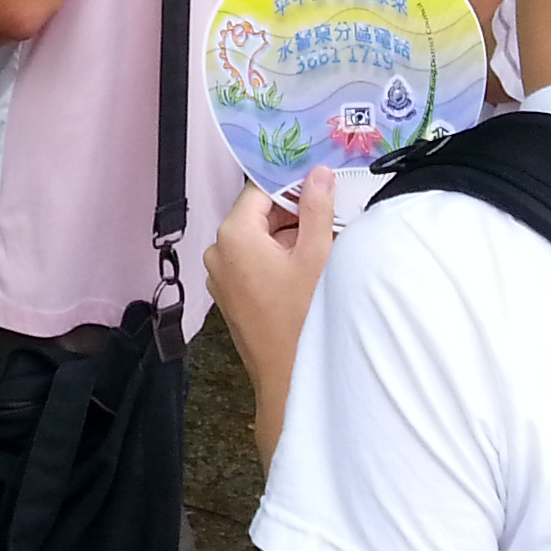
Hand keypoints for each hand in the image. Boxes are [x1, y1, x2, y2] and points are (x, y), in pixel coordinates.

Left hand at [207, 168, 336, 454]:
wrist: (289, 377)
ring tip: (325, 248)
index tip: (321, 187)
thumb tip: (318, 172)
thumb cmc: (304, 314)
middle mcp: (218, 251)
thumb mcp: (317, 254)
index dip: (291, 186)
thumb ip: (317, 208)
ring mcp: (221, 276)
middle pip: (259, 216)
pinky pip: (253, 264)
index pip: (259, 191)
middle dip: (294, 215)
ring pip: (258, 241)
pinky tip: (307, 271)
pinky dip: (278, 260)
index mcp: (233, 234)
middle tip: (332, 221)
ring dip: (289, 239)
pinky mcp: (230, 297)